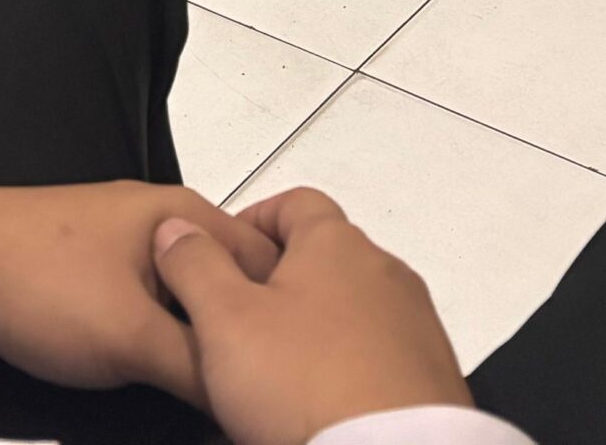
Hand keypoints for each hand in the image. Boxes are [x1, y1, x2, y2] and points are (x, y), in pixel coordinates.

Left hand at [0, 181, 278, 404]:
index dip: (288, 322)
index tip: (296, 371)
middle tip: (257, 389)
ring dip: (199, 345)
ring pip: (187, 306)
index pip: (270, 268)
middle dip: (241, 337)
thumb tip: (246, 400)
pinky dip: (162, 344)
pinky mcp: (95, 276)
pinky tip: (167, 380)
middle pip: (229, 290)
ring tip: (217, 391)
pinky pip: (150, 313)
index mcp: (184, 216)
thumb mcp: (133, 339)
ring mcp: (126, 248)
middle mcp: (161, 224)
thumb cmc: (37, 282)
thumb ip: (200, 370)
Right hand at [153, 187, 470, 444]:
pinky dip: (346, 371)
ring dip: (314, 331)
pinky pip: (375, 359)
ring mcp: (414, 326)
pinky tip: (318, 404)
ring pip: (349, 313)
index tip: (225, 251)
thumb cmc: (314, 391)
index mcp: (336, 244)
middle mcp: (385, 275)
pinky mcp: (428, 376)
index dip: (252, 220)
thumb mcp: (224, 320)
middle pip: (322, 260)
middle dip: (279, 286)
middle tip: (240, 324)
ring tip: (276, 376)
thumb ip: (194, 263)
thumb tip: (177, 231)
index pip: (293, 202)